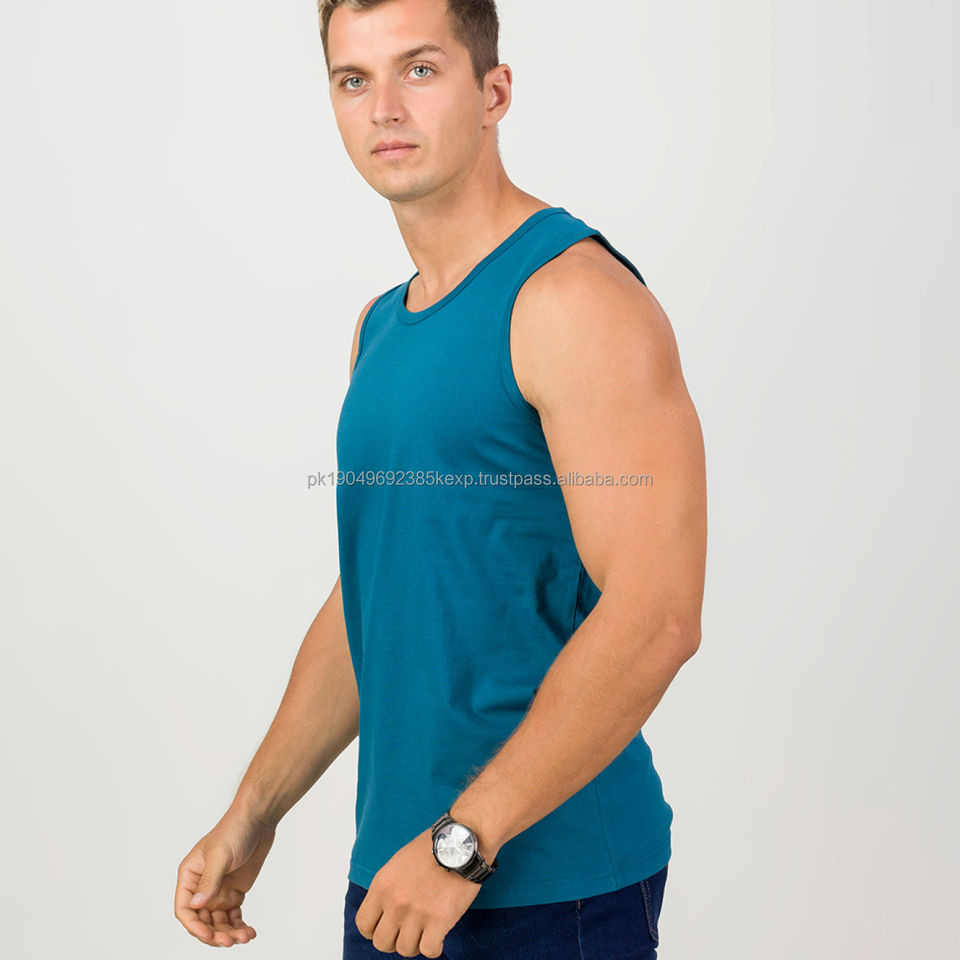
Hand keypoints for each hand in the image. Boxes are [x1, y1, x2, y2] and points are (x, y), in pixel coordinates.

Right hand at [174, 810, 275, 946]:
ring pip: (218, 923)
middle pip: (202, 922)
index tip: (209, 936)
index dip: (194, 927)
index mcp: (190, 876)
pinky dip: (240, 926)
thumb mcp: (220, 854)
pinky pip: (233, 917)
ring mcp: (218, 892)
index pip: (185, 909)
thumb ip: (210, 880)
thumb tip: (197, 905)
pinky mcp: (234, 893)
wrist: (258, 820)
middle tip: (231, 941)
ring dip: (229, 934)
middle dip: (215, 934)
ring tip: (245, 937)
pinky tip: (250, 932)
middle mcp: (201, 887)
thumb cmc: (234, 829)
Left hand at [354, 825, 489, 957]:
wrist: (460, 842)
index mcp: (382, 886)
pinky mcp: (440, 919)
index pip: (364, 924)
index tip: (386, 927)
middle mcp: (396, 902)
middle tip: (407, 932)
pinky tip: (438, 936)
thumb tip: (384, 914)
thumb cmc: (432, 849)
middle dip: (393, 941)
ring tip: (425, 931)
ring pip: (406, 950)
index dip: (374, 930)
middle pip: (382, 943)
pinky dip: (434, 947)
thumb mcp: (397, 864)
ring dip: (415, 944)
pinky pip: (429, 950)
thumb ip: (387, 890)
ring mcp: (417, 912)